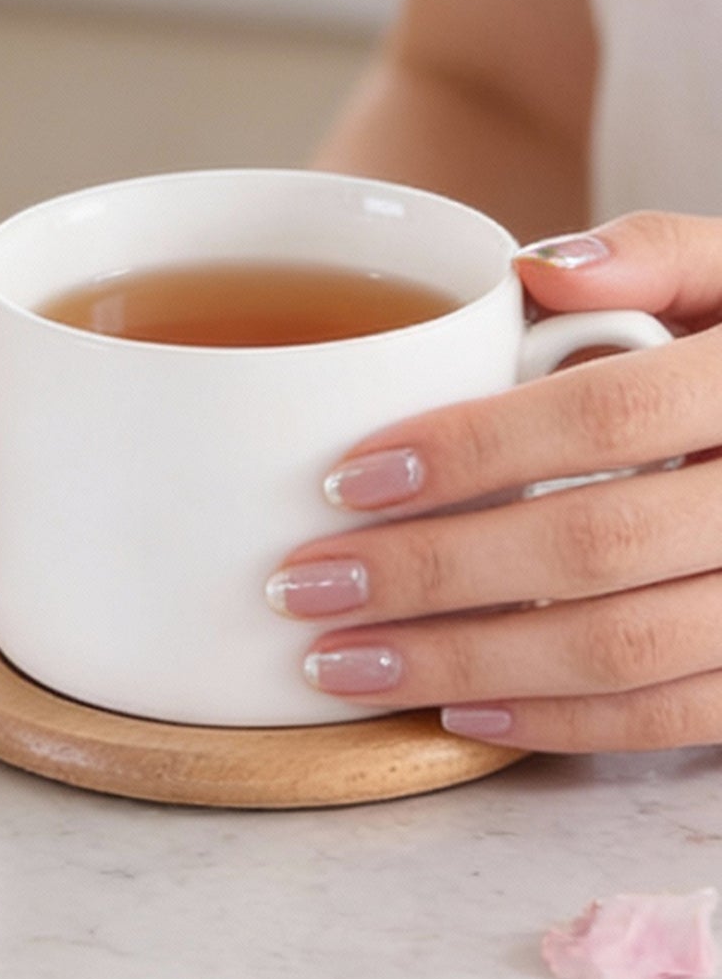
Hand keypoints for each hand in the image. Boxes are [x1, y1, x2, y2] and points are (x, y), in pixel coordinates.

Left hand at [266, 212, 721, 751]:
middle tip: (304, 585)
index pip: (607, 417)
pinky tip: (455, 715)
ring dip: (463, 664)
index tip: (345, 480)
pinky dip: (560, 725)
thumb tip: (537, 272)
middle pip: (593, 545)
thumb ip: (653, 253)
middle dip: (429, 573)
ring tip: (339, 663)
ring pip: (622, 649)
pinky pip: (674, 718)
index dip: (472, 451)